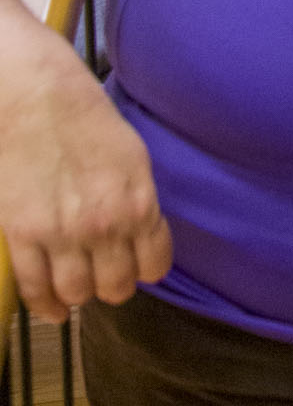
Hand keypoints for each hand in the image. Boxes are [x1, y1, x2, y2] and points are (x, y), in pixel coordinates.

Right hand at [0, 15, 172, 318]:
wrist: (35, 95)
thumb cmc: (85, 116)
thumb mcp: (132, 156)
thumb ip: (138, 200)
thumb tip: (141, 234)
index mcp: (138, 201)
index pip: (155, 264)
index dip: (146, 267)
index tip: (136, 263)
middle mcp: (104, 224)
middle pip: (117, 286)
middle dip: (113, 283)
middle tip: (104, 273)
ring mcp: (62, 233)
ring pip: (78, 293)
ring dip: (79, 294)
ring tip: (77, 283)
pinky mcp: (24, 235)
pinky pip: (37, 288)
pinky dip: (45, 306)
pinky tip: (52, 310)